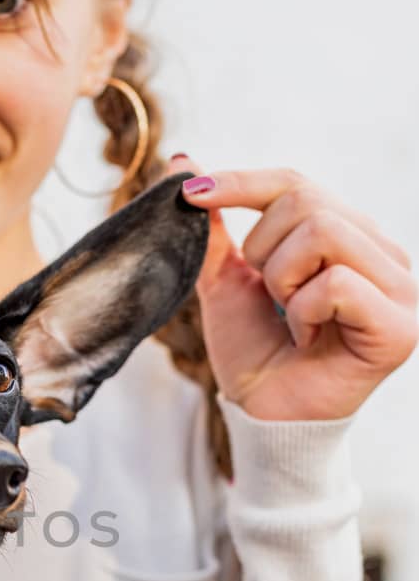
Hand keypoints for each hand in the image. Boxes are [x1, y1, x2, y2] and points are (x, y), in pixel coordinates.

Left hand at [169, 155, 417, 420]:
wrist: (263, 417)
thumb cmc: (255, 353)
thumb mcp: (226, 282)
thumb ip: (215, 228)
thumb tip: (183, 163)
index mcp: (349, 236)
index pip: (296, 183)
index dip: (241, 183)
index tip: (191, 195)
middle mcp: (383, 253)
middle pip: (307, 200)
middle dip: (263, 249)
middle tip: (267, 296)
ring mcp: (400, 288)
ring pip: (324, 232)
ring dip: (282, 279)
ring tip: (289, 315)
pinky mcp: (399, 325)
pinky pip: (337, 283)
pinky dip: (304, 310)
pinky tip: (307, 337)